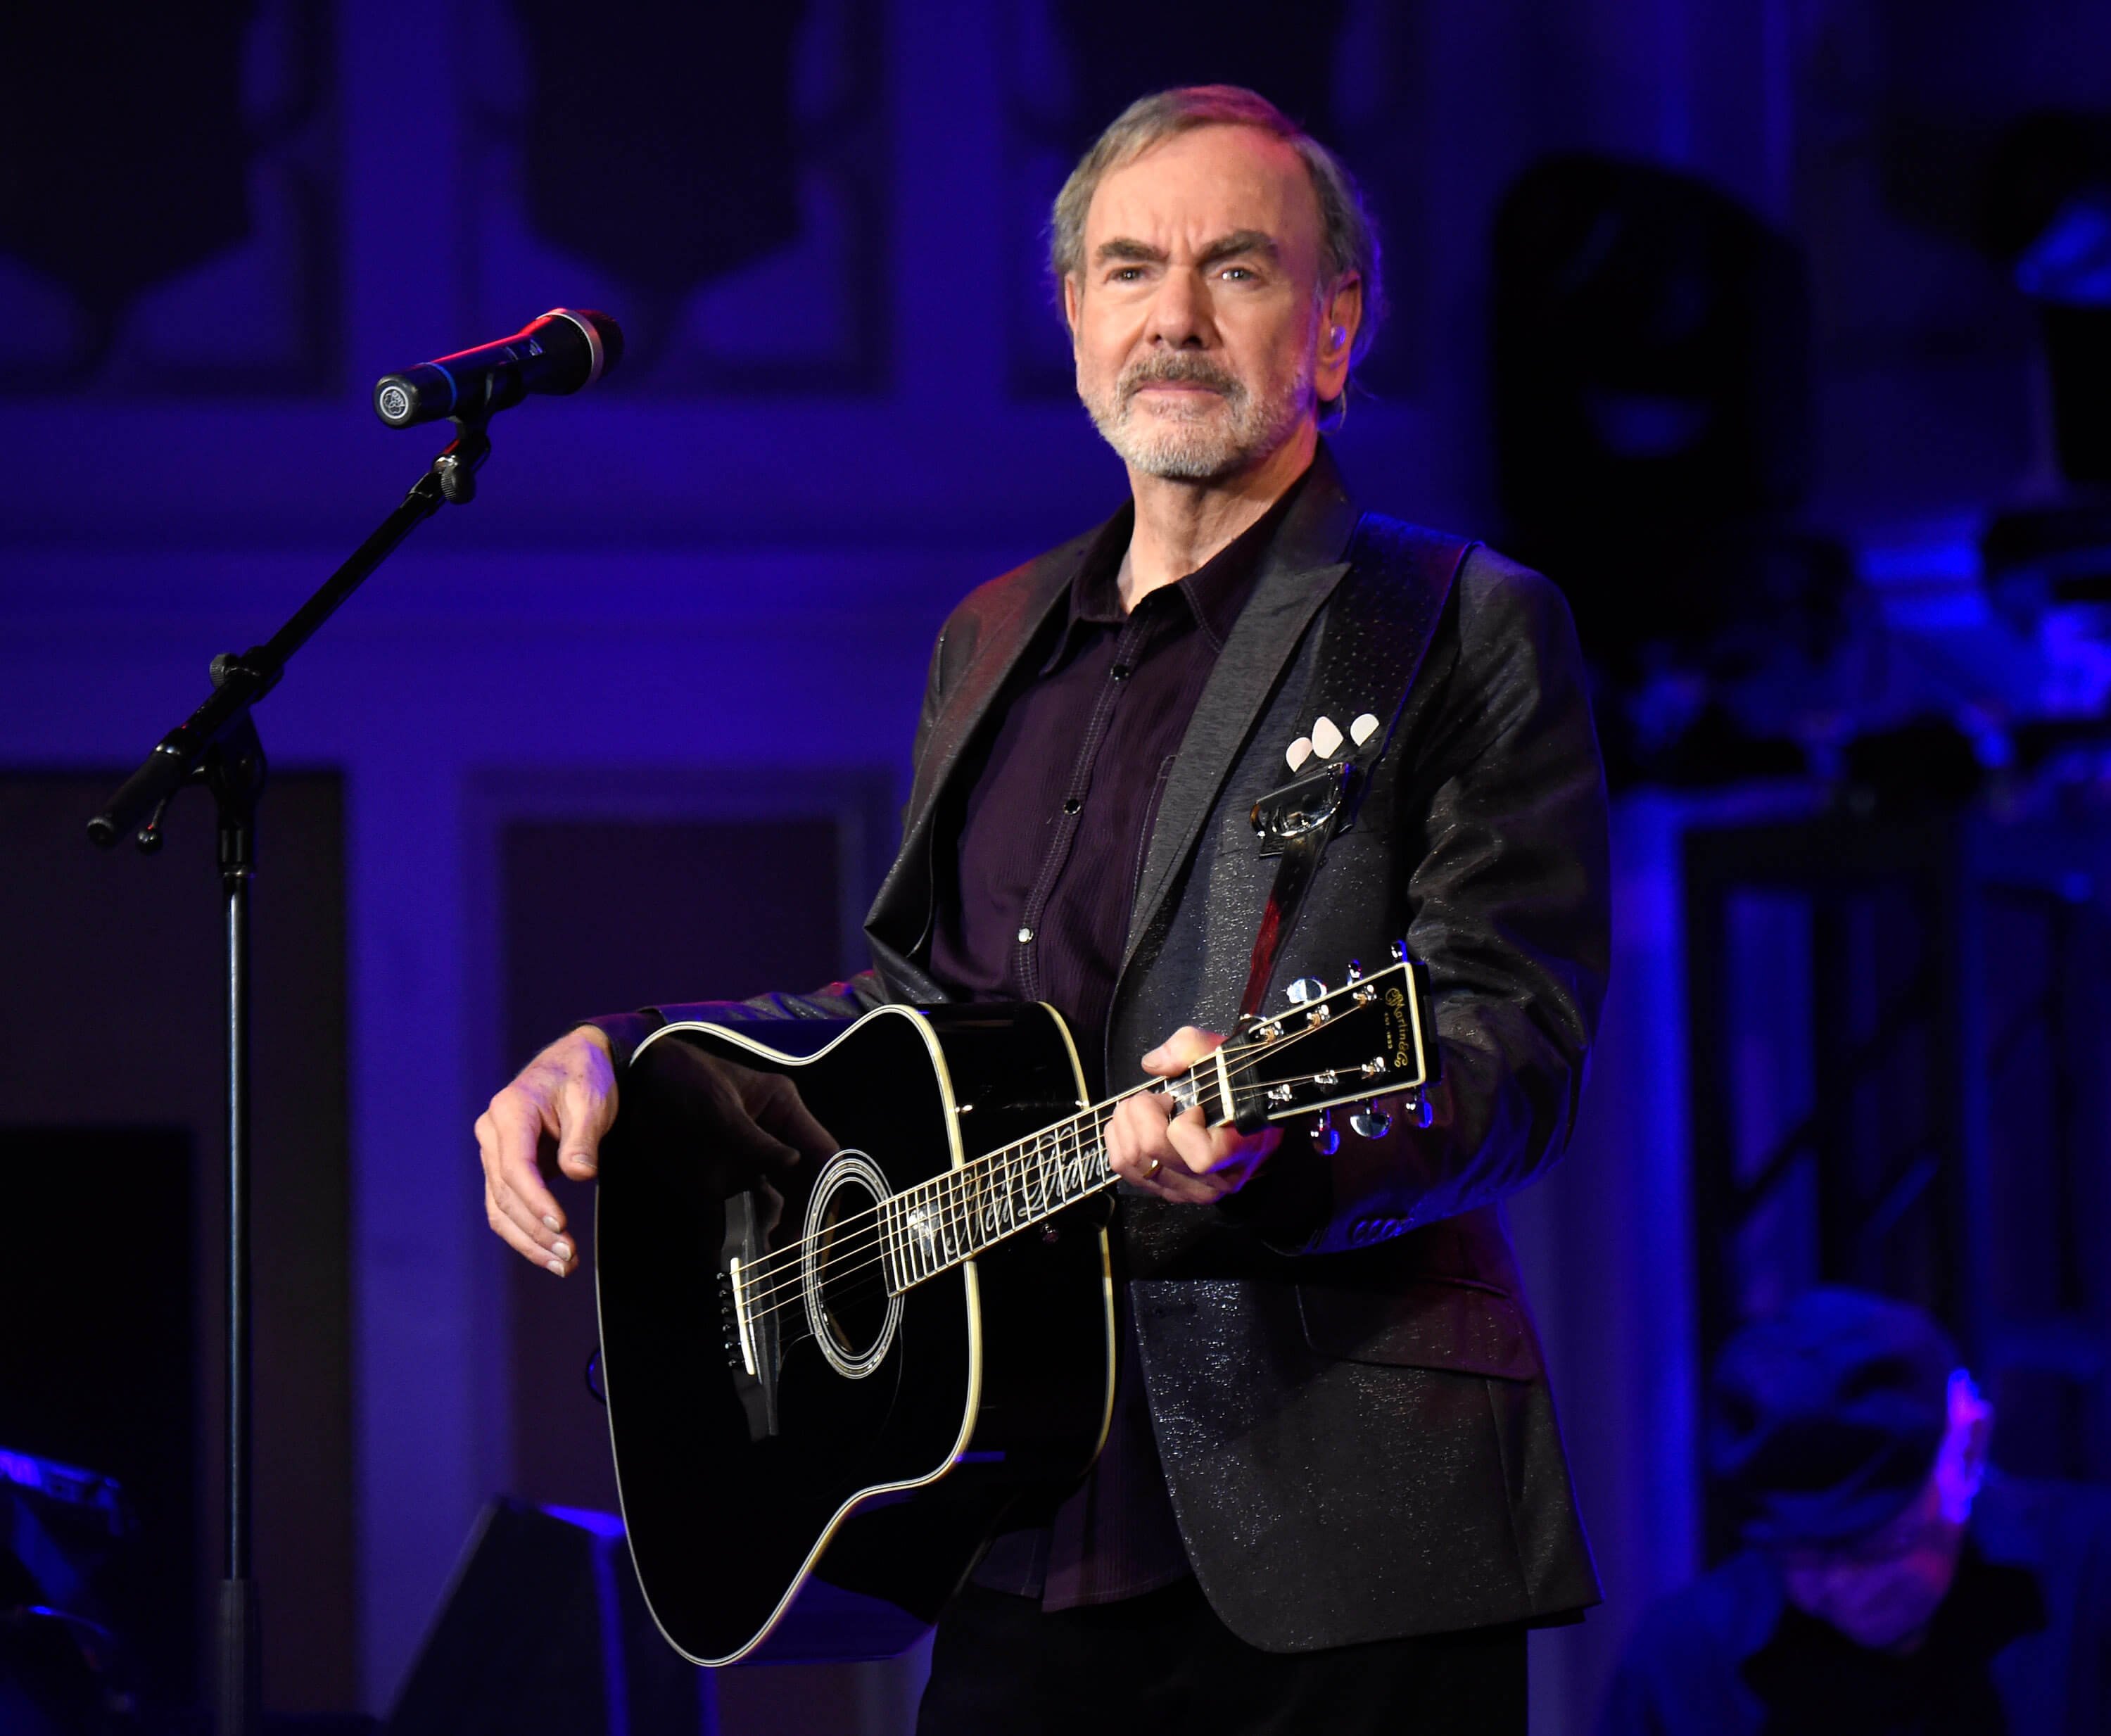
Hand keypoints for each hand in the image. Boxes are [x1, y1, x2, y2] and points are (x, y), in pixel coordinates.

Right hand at [477, 1026, 619, 1276]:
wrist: (575, 1062)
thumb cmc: (584, 1077)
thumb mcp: (592, 1100)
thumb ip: (583, 1138)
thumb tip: (581, 1174)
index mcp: (511, 1111)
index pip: (515, 1168)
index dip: (536, 1202)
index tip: (561, 1227)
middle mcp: (493, 1132)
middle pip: (504, 1194)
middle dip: (535, 1231)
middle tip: (568, 1257)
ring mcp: (494, 1152)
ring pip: (499, 1208)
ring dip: (528, 1241)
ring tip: (562, 1265)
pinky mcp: (504, 1168)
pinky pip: (506, 1206)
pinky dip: (525, 1232)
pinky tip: (549, 1254)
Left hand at [1105, 1026, 1279, 1203]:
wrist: (1245, 1121)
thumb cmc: (1236, 1090)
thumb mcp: (1223, 1056)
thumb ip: (1191, 1048)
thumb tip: (1154, 1064)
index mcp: (1237, 1153)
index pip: (1201, 1157)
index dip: (1185, 1125)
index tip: (1192, 1106)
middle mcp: (1212, 1182)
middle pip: (1151, 1151)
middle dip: (1141, 1111)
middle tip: (1156, 1098)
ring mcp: (1186, 1191)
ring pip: (1131, 1162)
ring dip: (1125, 1124)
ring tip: (1144, 1109)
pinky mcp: (1164, 1190)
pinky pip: (1122, 1169)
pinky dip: (1119, 1139)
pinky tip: (1134, 1124)